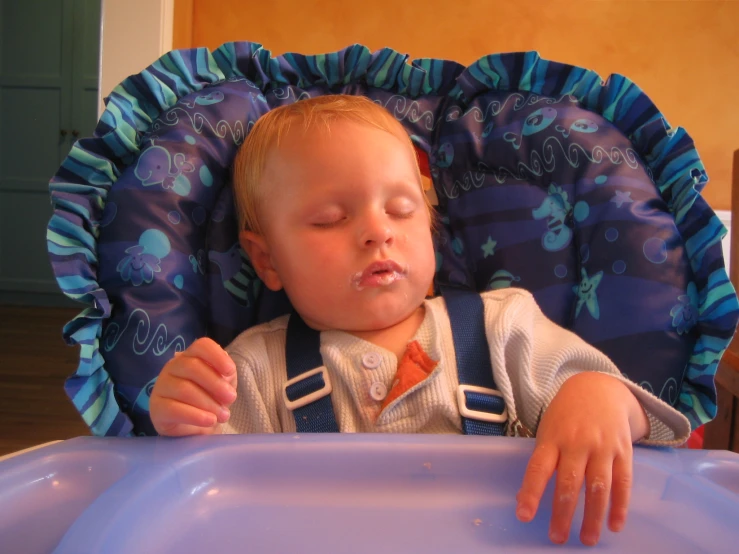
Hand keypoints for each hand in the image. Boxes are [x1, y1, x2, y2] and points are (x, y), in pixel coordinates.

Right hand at [150, 337, 237, 435]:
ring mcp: (161, 387)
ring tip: (223, 415)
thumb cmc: (209, 399)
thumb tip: (226, 372)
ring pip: (184, 389)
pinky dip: (196, 416)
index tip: (230, 371)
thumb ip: (225, 376)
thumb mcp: (222, 385)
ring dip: (209, 403)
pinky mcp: (157, 409)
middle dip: (216, 383)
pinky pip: (174, 409)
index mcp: (190, 357)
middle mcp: (172, 367)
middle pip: (192, 366)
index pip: (201, 346)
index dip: (217, 356)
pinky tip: (210, 421)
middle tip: (231, 398)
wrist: (193, 427)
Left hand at [515, 371, 648, 545]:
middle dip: (563, 514)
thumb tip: (526, 499)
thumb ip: (542, 461)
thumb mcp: (548, 429)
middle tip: (557, 538)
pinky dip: (620, 505)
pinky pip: (624, 482)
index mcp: (553, 437)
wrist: (599, 388)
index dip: (531, 493)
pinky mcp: (624, 450)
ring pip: (598, 486)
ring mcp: (603, 447)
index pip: (539, 468)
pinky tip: (614, 524)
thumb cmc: (566, 415)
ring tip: (587, 539)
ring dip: (593, 516)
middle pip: (570, 482)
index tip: (525, 516)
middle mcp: (578, 443)